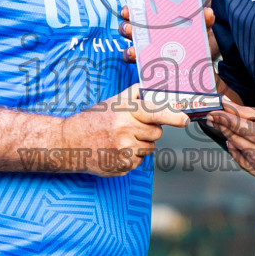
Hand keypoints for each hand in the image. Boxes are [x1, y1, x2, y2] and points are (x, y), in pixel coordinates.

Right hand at [61, 84, 188, 176]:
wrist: (69, 142)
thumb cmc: (93, 119)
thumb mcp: (113, 102)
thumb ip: (135, 96)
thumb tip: (156, 89)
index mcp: (125, 112)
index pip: (154, 111)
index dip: (172, 116)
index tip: (185, 120)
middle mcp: (125, 130)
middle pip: (157, 133)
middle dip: (149, 131)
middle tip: (131, 128)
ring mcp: (124, 150)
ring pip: (149, 148)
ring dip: (140, 145)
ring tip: (121, 139)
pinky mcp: (122, 166)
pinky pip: (139, 162)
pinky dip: (131, 157)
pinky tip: (116, 151)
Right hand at [119, 5, 215, 64]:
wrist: (200, 64)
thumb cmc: (194, 40)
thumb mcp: (199, 28)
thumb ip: (203, 21)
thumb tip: (207, 13)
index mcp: (154, 22)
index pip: (137, 14)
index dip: (128, 11)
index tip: (126, 11)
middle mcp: (146, 36)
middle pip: (129, 30)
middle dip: (126, 29)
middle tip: (129, 29)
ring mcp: (146, 53)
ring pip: (130, 50)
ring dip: (129, 50)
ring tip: (134, 51)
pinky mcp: (150, 69)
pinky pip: (140, 68)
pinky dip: (141, 67)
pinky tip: (143, 66)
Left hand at [201, 99, 254, 181]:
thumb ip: (245, 111)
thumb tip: (226, 104)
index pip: (232, 125)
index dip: (220, 118)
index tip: (211, 113)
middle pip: (232, 138)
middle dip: (223, 127)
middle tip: (215, 119)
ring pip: (236, 151)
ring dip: (231, 140)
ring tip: (229, 131)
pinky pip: (244, 164)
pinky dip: (240, 154)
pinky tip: (239, 145)